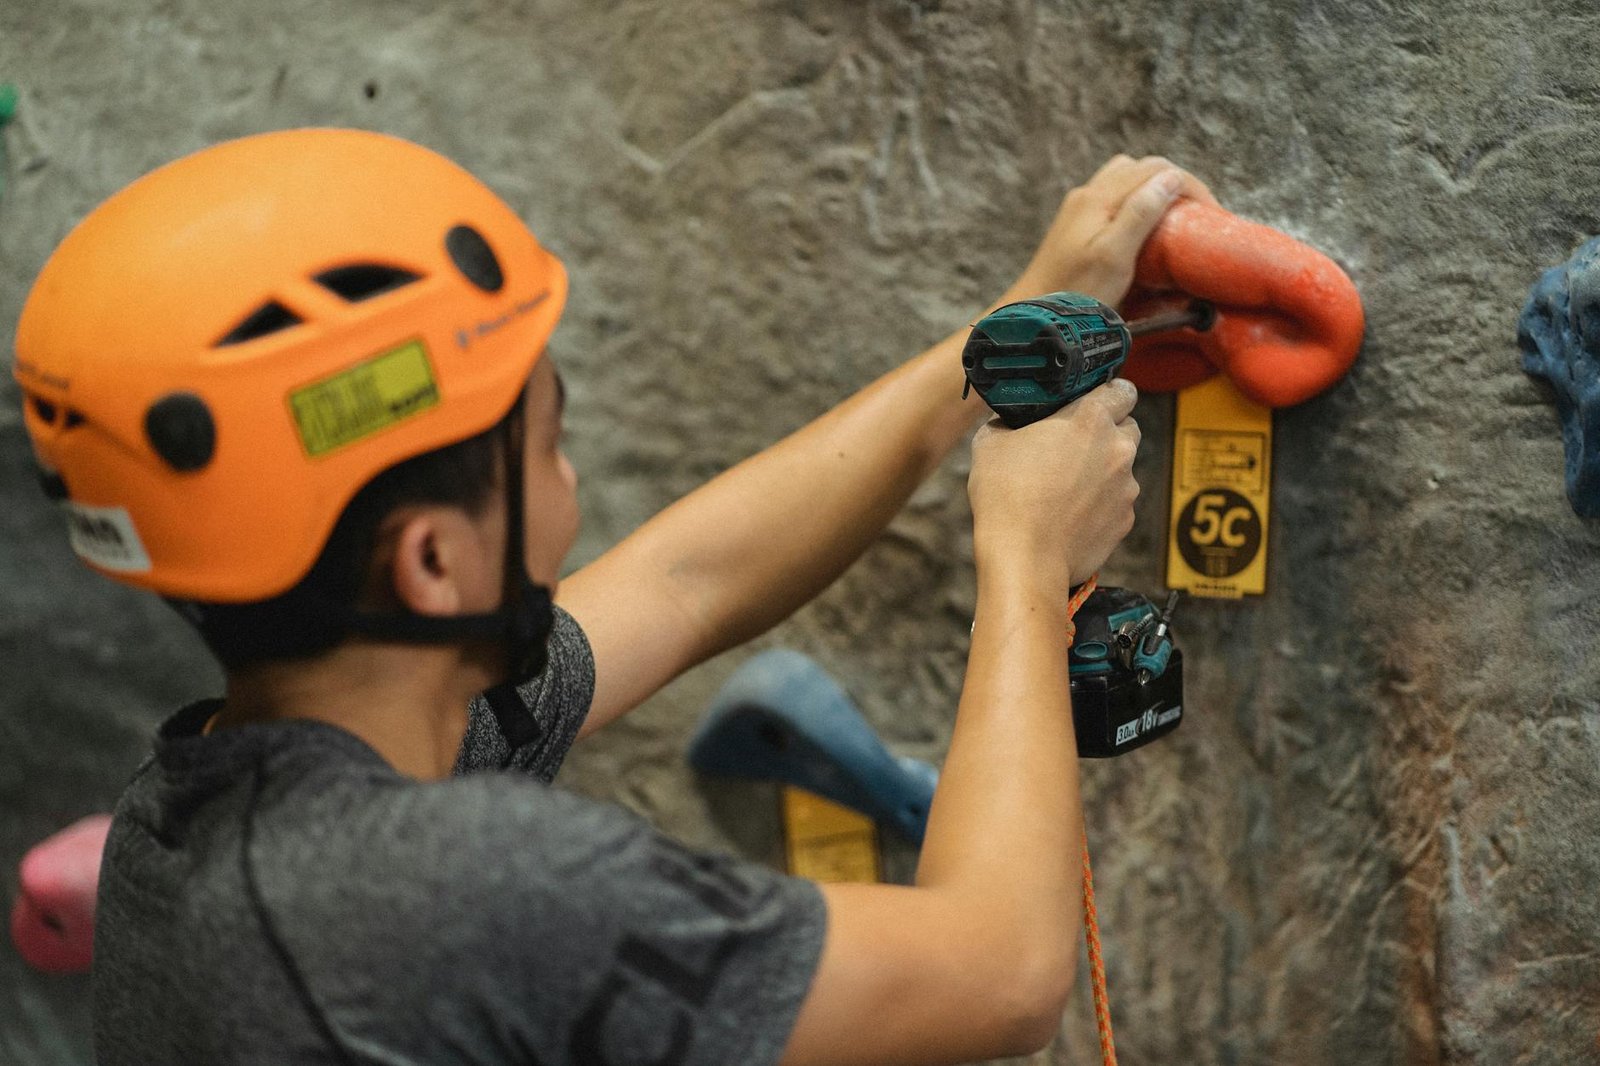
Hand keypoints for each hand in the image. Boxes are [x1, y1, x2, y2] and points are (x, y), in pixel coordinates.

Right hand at [967, 379, 1140, 596]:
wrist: (1024, 557)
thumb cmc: (1006, 497)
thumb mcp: (991, 443)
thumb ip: (1009, 423)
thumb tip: (1009, 422)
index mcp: (1090, 419)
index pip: (1122, 389)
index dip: (1110, 394)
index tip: (1095, 402)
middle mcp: (1117, 449)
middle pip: (1128, 427)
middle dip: (1108, 433)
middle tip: (1075, 446)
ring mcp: (1126, 487)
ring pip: (1122, 468)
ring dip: (1102, 471)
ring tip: (1066, 488)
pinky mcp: (1125, 520)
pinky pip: (1117, 503)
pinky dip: (1100, 504)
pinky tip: (1071, 514)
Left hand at [1009, 155, 1216, 306]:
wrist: (1032, 316)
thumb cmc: (1075, 295)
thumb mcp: (1114, 256)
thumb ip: (1139, 213)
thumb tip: (1171, 177)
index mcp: (1098, 198)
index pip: (1156, 170)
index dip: (1190, 185)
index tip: (1212, 215)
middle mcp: (1087, 195)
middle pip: (1142, 169)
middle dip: (1176, 184)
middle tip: (1200, 215)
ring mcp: (1079, 209)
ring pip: (1127, 180)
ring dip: (1155, 191)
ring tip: (1176, 219)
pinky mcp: (1075, 227)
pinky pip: (1114, 199)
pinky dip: (1138, 203)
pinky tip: (1145, 229)